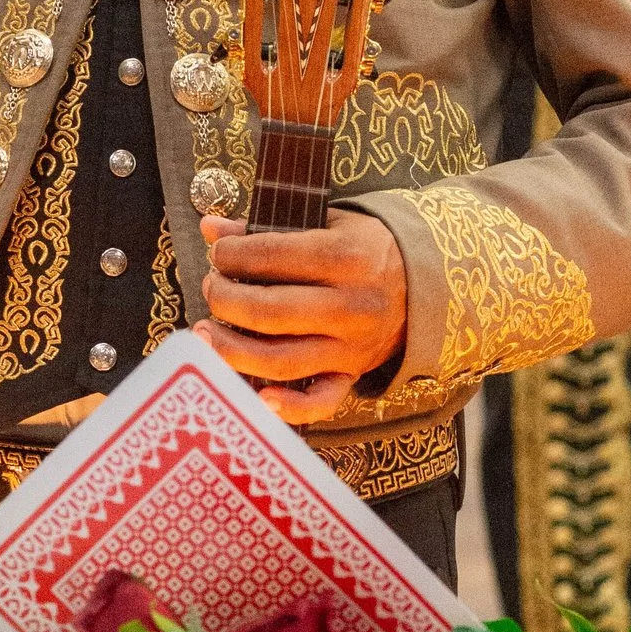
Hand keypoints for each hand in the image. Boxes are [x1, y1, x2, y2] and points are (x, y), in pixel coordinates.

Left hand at [198, 206, 408, 425]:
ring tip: (205, 333)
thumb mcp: (327, 224)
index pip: (272, 256)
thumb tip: (210, 229)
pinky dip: (289, 407)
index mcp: (346, 257)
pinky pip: (321, 401)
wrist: (424, 282)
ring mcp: (352, 346)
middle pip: (269, 311)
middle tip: (212, 289)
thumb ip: (266, 227)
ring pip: (281, 360)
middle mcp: (351, 306)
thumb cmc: (366, 249)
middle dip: (225, 300)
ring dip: (232, 350)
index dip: (232, 255)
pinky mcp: (353, 374)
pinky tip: (258, 397)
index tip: (219, 255)